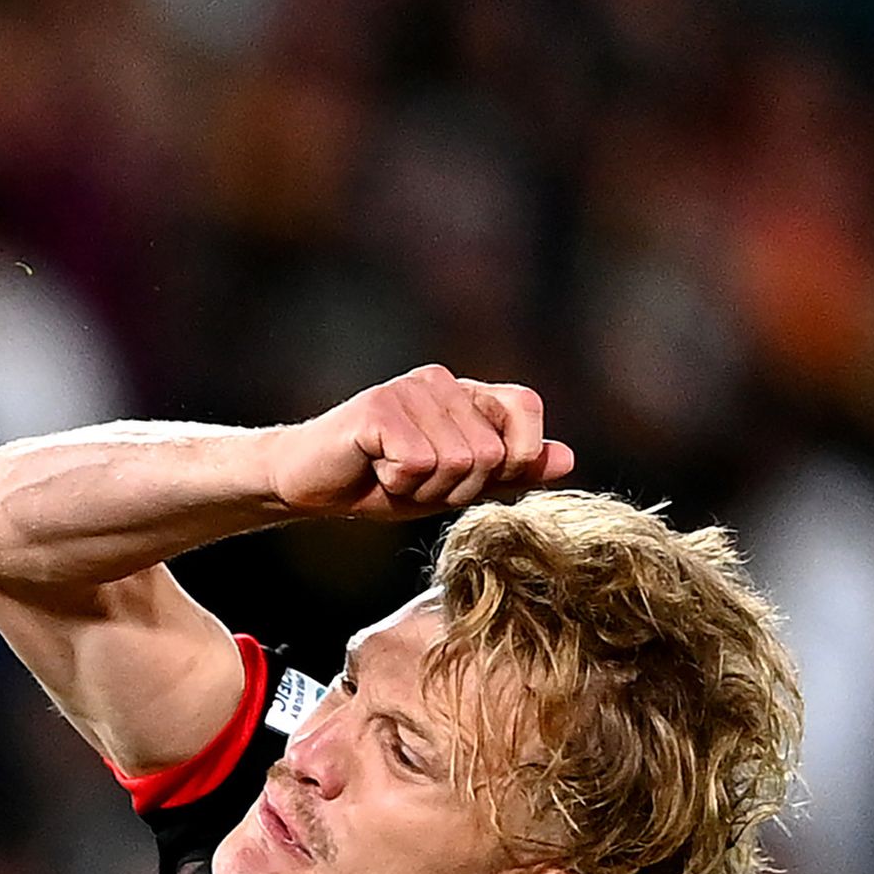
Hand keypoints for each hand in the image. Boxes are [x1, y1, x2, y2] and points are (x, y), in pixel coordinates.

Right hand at [262, 366, 575, 519]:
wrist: (303, 484)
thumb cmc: (376, 483)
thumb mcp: (454, 485)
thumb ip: (510, 472)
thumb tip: (569, 459)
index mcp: (465, 394)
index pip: (526, 408)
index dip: (514, 456)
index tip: (468, 478)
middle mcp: (441, 382)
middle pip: (490, 454)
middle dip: (454, 489)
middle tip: (411, 483)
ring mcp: (410, 389)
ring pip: (456, 462)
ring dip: (421, 490)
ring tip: (389, 477)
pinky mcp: (381, 407)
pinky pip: (419, 463)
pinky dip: (396, 484)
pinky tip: (372, 470)